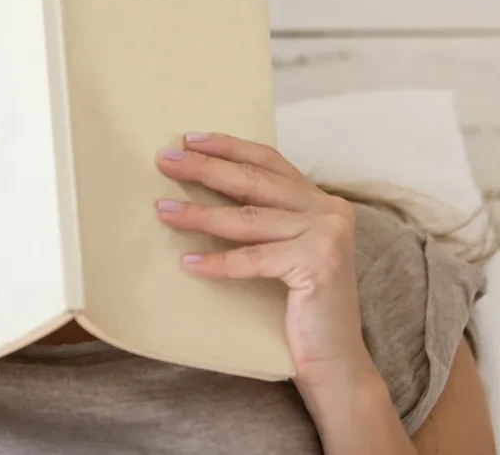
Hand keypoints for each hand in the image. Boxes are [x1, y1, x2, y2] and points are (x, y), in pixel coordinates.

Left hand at [154, 133, 376, 395]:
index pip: (270, 161)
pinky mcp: (319, 263)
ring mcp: (327, 235)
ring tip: (164, 210)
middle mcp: (329, 209)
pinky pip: (255, 258)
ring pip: (249, 219)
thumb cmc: (301, 307)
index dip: (229, 147)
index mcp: (321, 201)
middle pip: (255, 181)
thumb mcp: (286, 250)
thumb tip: (204, 189)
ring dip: (200, 213)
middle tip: (166, 161)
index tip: (190, 139)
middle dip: (206, 169)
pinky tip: (189, 261)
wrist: (335, 360)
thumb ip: (266, 219)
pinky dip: (219, 261)